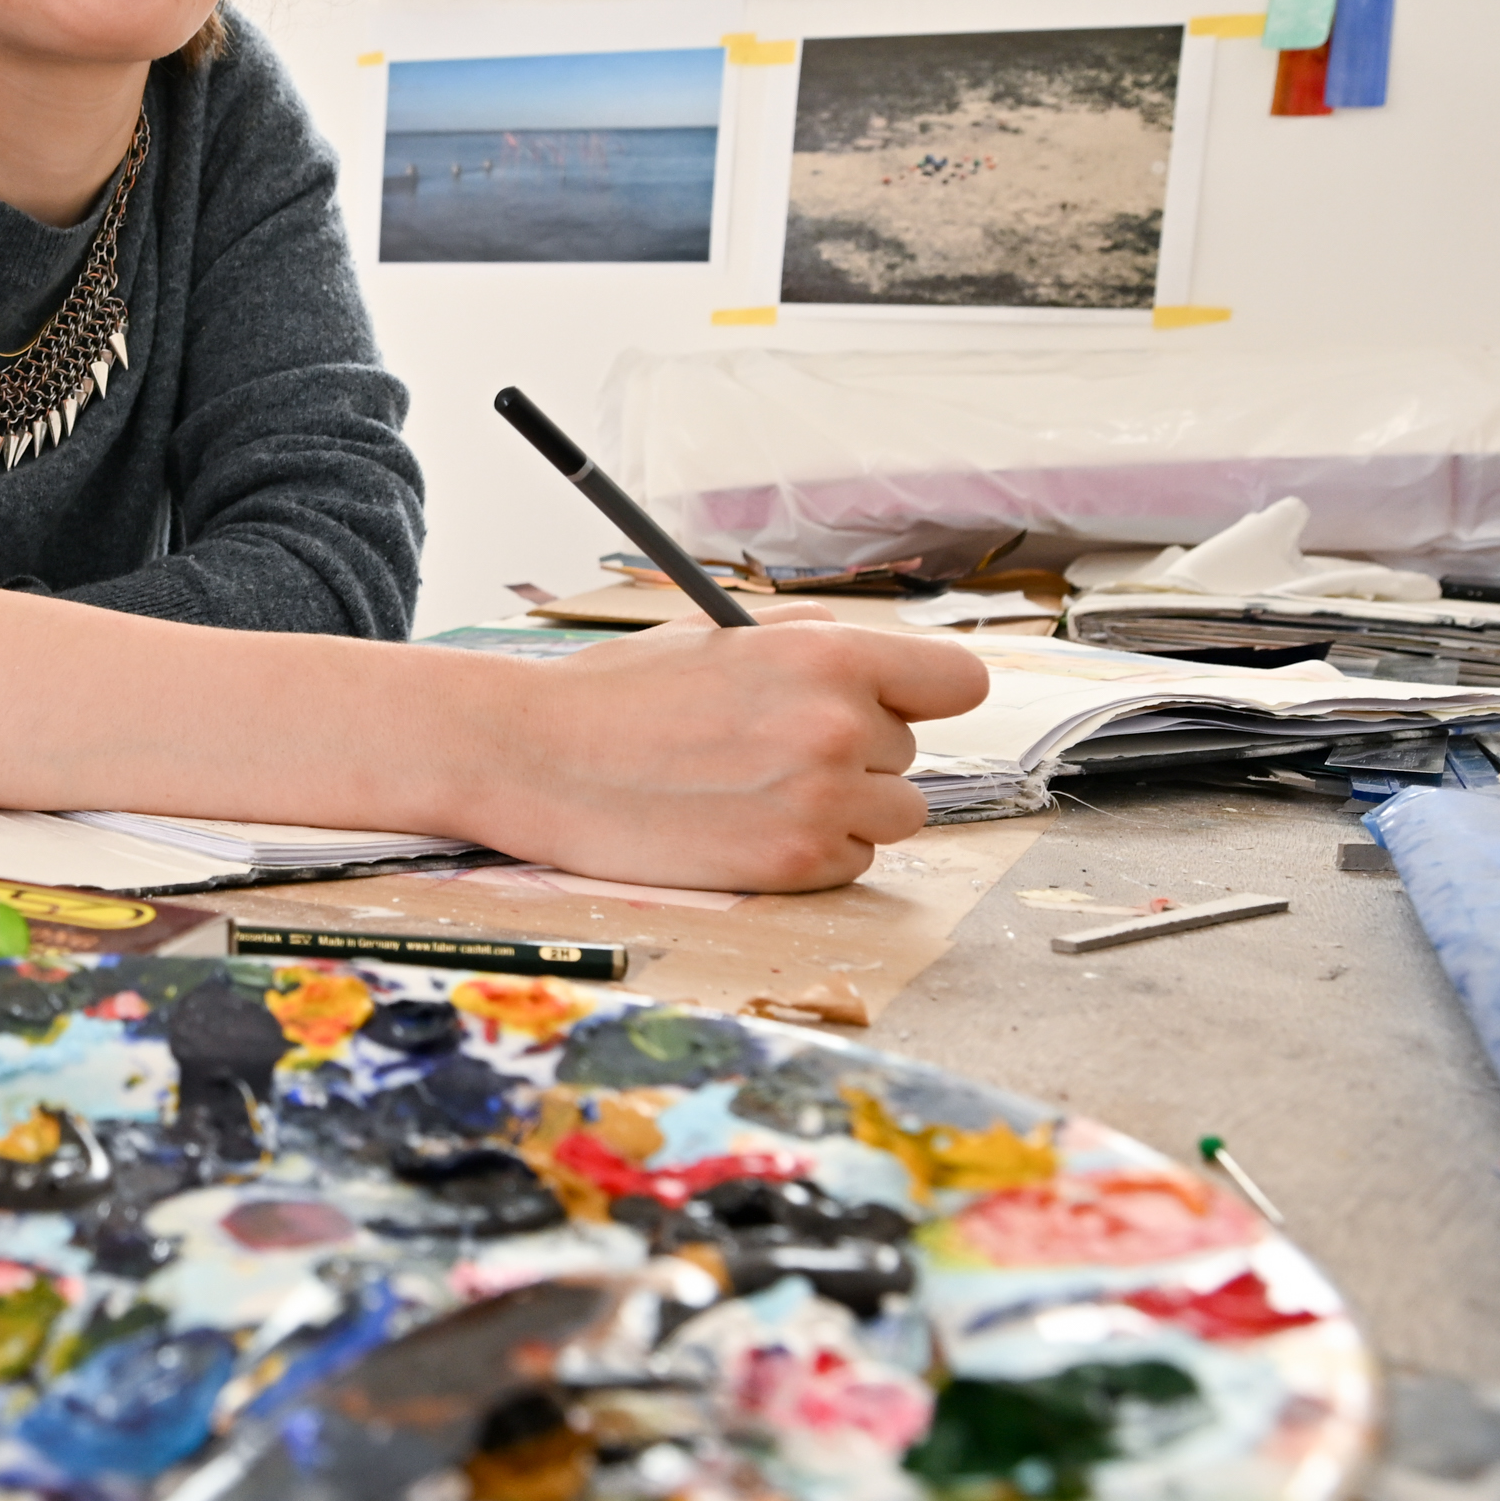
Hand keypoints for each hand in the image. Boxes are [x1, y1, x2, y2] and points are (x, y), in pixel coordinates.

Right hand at [468, 622, 994, 891]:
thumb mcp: (725, 635)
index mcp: (829, 655)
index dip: (927, 693)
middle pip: (911, 752)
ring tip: (760, 789)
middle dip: (855, 752)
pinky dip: (812, 851)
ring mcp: (821, 802)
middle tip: (766, 747)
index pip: (959, 680)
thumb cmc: (624, 693)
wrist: (539, 756)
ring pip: (895, 813)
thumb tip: (896, 669)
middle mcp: (839, 727)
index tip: (899, 705)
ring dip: (846, 807)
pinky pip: (853, 862)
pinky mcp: (795, 865)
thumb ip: (817, 644)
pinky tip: (744, 825)